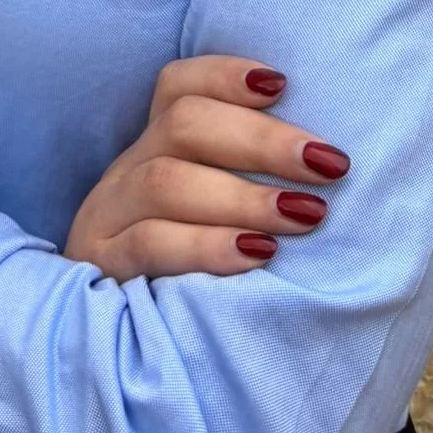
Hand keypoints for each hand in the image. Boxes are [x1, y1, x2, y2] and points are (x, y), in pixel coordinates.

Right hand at [62, 57, 349, 281]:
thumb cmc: (198, 274)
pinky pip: (148, 246)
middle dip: (262, 139)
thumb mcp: (216, 214)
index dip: (226, 75)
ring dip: (244, 195)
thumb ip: (250, 178)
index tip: (282, 83)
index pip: (177, 86)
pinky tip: (256, 255)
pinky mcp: (102, 270)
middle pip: (182, 124)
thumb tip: (330, 159)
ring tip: (307, 215)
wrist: (123, 357)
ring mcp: (107, 219)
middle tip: (328, 164)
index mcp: (154, 147)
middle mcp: (127, 172)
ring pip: (165, 181)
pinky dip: (206, 246)